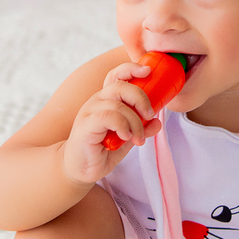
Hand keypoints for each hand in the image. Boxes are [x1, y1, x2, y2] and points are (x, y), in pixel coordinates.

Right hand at [62, 61, 162, 185]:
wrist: (81, 169)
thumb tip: (157, 122)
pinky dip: (122, 126)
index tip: (148, 71)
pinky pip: (108, 117)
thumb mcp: (128, 138)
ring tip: (138, 138)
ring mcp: (89, 112)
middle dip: (140, 98)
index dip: (131, 69)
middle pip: (120, 86)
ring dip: (135, 122)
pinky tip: (125, 137)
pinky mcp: (85, 126)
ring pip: (117, 104)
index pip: (117, 75)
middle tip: (149, 115)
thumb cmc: (102, 150)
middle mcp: (97, 101)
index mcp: (107, 99)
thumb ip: (141, 128)